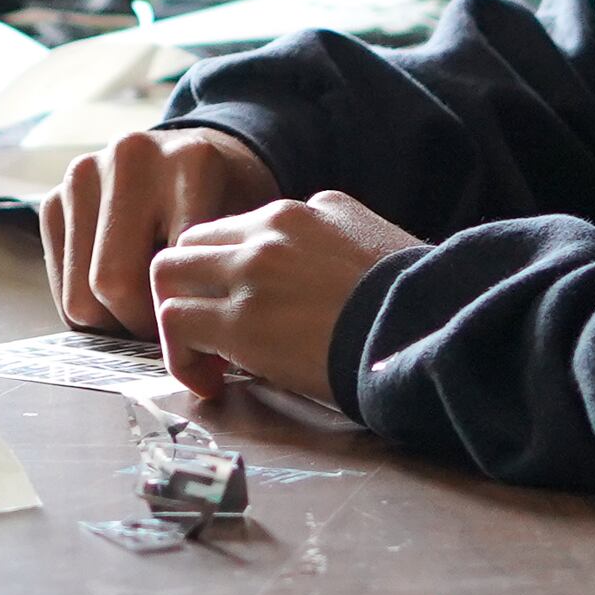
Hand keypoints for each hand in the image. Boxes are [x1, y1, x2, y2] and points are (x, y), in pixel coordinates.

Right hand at [42, 125, 278, 338]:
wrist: (196, 155)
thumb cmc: (227, 205)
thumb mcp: (243, 234)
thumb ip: (222, 279)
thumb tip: (199, 364)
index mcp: (190, 162)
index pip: (170, 273)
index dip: (180, 322)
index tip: (195, 338)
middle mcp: (130, 158)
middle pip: (112, 284)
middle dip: (138, 327)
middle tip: (166, 335)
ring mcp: (85, 175)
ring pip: (79, 293)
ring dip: (111, 322)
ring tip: (144, 314)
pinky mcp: (54, 197)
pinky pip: (59, 285)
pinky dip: (89, 307)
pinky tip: (119, 296)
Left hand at [146, 191, 425, 410]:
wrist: (427, 330)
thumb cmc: (413, 300)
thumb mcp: (371, 237)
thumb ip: (328, 232)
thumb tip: (312, 251)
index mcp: (298, 213)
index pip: (229, 231)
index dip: (223, 273)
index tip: (239, 309)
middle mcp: (266, 231)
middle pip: (188, 244)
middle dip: (190, 289)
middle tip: (210, 334)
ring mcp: (250, 272)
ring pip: (167, 275)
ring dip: (176, 318)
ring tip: (205, 359)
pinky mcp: (242, 322)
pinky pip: (176, 325)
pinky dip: (181, 355)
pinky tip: (210, 381)